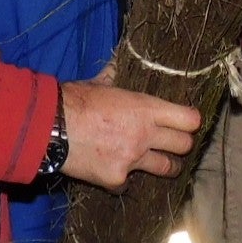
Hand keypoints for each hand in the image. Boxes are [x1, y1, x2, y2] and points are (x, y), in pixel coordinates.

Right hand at [58, 80, 201, 190]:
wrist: (49, 127)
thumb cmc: (74, 100)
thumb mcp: (101, 82)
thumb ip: (118, 76)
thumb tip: (121, 59)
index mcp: (145, 108)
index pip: (189, 120)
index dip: (192, 121)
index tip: (189, 123)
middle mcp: (145, 135)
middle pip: (184, 145)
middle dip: (182, 145)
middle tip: (177, 144)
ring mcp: (132, 159)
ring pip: (166, 168)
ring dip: (166, 166)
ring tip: (164, 165)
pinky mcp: (116, 179)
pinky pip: (129, 183)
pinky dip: (123, 179)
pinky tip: (116, 171)